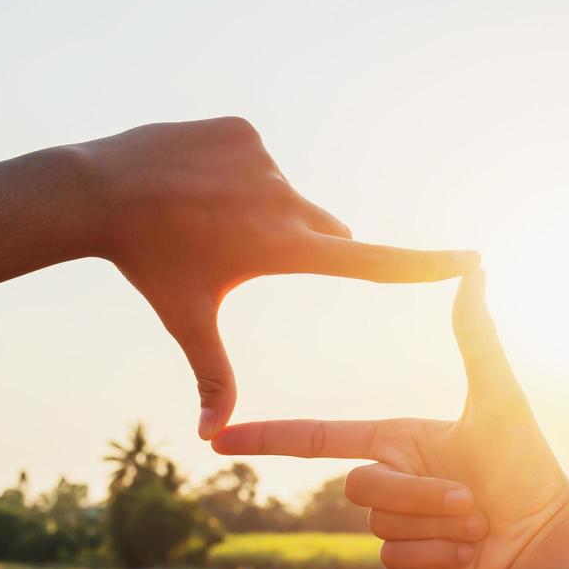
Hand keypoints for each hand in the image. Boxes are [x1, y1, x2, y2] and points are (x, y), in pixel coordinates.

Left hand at [77, 118, 478, 438]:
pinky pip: (255, 160)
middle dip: (304, 247)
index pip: (368, 260)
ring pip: (283, 195)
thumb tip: (210, 437)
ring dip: (259, 210)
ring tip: (201, 217)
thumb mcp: (187, 320)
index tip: (468, 259)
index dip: (422, 264)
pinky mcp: (243, 130)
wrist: (99, 191)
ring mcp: (264, 159)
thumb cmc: (149, 265)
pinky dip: (235, 174)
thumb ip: (212, 376)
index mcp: (282, 248)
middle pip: (324, 232)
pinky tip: (192, 183)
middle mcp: (283, 199)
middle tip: (244, 254)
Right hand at [210, 269, 568, 568]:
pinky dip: (435, 559)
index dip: (266, 437)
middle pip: (359, 487)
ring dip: (434, 527)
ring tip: (479, 523)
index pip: (317, 438)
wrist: (548, 543)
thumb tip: (473, 270)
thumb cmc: (530, 468)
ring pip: (378, 527)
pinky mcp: (405, 567)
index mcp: (396, 440)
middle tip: (471, 500)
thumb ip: (476, 337)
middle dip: (418, 495)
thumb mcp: (499, 398)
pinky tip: (469, 556)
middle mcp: (389, 481)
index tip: (218, 437)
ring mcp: (393, 527)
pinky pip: (390, 562)